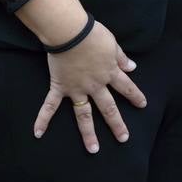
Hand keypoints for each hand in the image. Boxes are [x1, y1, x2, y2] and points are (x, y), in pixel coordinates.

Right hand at [33, 20, 145, 152]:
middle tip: (124, 138)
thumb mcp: (112, 43)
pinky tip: (38, 133)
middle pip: (108, 107)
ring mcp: (77, 89)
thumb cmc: (92, 33)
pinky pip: (50, 106)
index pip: (126, 87)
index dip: (135, 96)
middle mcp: (95, 85)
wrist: (70, 31)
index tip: (143, 105)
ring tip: (93, 149)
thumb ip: (121, 57)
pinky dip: (43, 119)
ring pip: (84, 114)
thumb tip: (132, 67)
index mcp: (109, 72)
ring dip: (89, 133)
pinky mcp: (59, 87)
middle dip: (116, 124)